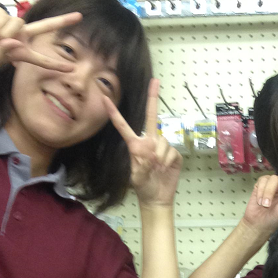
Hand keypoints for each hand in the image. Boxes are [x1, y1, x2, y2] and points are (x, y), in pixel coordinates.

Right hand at [0, 5, 80, 71]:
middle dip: (61, 22)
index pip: (41, 57)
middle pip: (44, 27)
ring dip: (6, 35)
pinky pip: (6, 19)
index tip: (71, 68)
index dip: (55, 63)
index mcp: (19, 51)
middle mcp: (17, 36)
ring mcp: (8, 23)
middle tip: (79, 17)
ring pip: (20, 25)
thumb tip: (15, 41)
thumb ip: (6, 55)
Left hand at [105, 78, 182, 207]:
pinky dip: (168, 161)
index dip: (114, 113)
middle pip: (151, 117)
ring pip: (163, 142)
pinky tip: (165, 169)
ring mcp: (162, 147)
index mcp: (135, 145)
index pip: (123, 127)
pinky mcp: (173, 154)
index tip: (104, 98)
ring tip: (158, 168)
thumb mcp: (136, 178)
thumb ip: (141, 165)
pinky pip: (171, 152)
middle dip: (153, 98)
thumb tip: (151, 154)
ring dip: (160, 157)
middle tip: (155, 80)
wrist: (157, 197)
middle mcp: (149, 142)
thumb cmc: (143, 187)